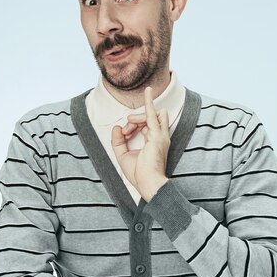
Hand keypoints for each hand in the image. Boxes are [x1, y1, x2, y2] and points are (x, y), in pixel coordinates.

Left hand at [111, 86, 170, 201]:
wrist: (148, 184)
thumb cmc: (139, 174)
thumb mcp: (123, 155)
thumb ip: (118, 141)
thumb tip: (116, 127)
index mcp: (154, 142)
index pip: (146, 124)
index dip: (133, 126)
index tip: (124, 135)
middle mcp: (160, 137)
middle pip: (152, 117)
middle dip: (137, 119)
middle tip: (127, 131)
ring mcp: (161, 136)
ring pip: (152, 114)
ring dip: (137, 117)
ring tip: (128, 128)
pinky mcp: (157, 136)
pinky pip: (152, 114)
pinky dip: (149, 102)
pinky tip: (148, 92)